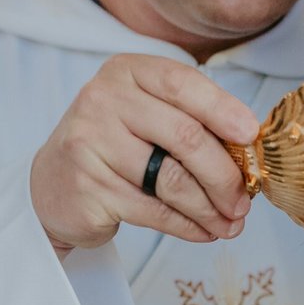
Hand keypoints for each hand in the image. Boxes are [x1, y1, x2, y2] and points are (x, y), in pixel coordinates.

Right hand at [30, 54, 257, 255]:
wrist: (52, 186)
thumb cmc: (114, 147)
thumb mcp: (146, 116)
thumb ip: (189, 120)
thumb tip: (249, 152)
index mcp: (126, 72)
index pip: (183, 83)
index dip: (223, 110)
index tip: (252, 135)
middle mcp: (103, 100)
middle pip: (185, 137)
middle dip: (225, 175)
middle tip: (244, 201)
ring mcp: (91, 143)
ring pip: (173, 181)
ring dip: (210, 208)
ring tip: (231, 224)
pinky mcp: (89, 187)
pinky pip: (155, 212)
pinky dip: (189, 226)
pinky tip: (205, 232)